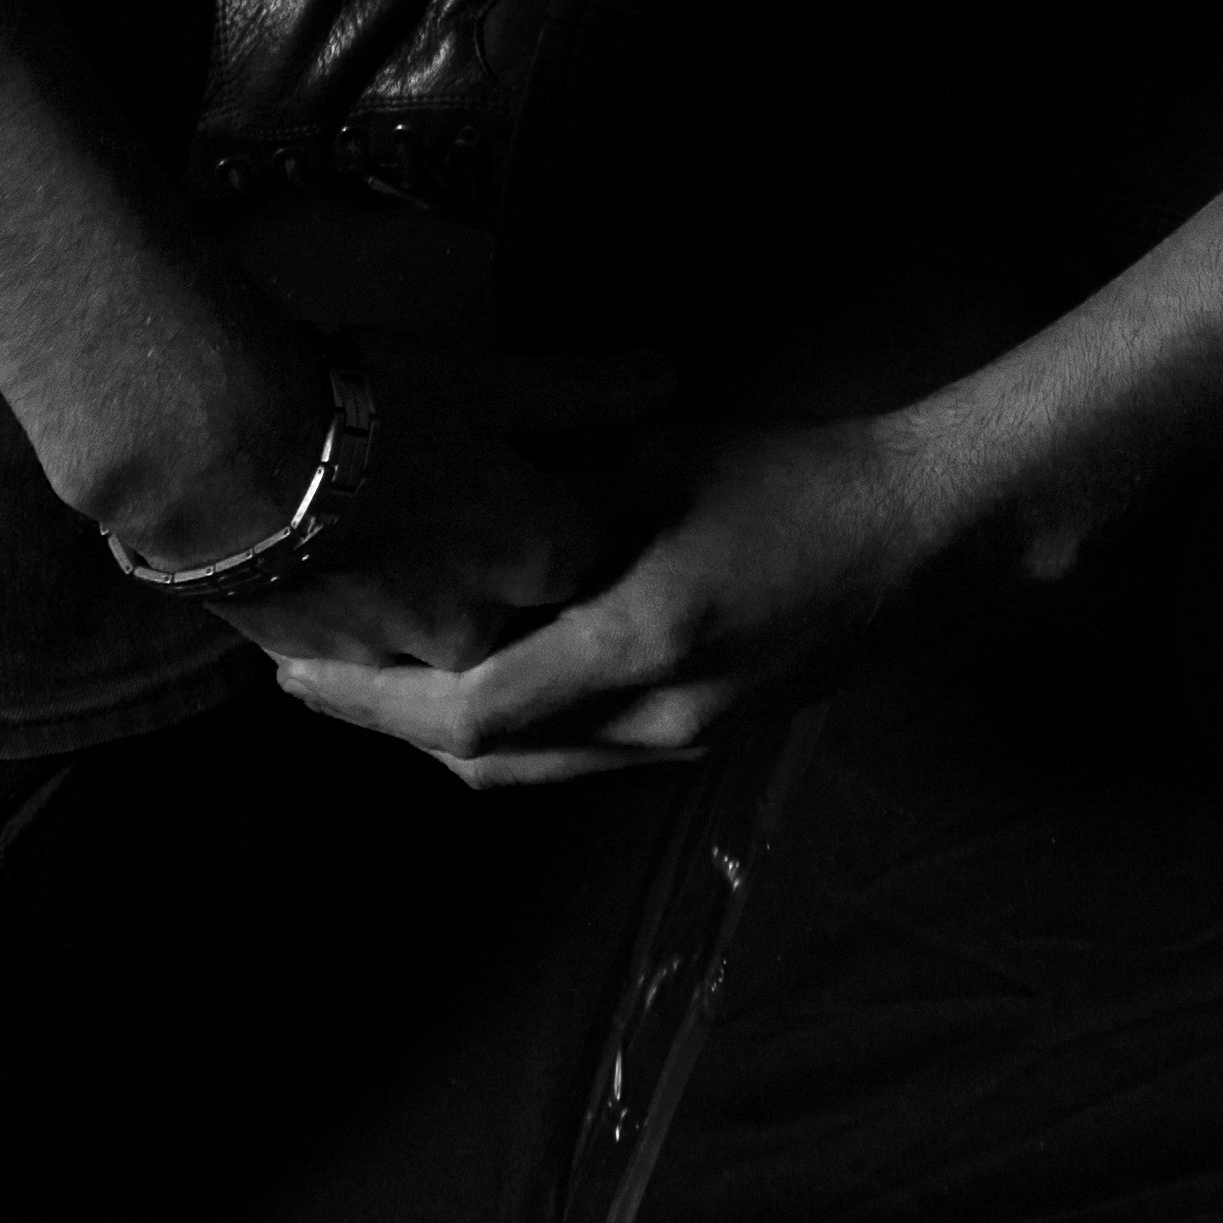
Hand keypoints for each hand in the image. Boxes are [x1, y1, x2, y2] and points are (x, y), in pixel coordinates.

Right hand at [208, 344, 674, 681]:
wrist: (232, 460)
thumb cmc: (377, 406)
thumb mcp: (492, 381)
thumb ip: (586, 393)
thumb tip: (668, 379)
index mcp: (545, 559)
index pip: (597, 554)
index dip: (579, 510)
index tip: (558, 477)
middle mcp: (489, 630)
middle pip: (524, 611)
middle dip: (510, 569)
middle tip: (470, 503)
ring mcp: (406, 660)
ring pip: (446, 645)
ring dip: (440, 606)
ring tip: (407, 539)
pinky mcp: (332, 666)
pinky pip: (372, 660)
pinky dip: (374, 623)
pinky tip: (353, 574)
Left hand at [265, 408, 947, 784]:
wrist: (925, 538)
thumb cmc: (799, 473)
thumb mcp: (664, 456)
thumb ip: (559, 495)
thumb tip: (456, 510)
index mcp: (640, 641)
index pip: (471, 711)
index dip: (371, 702)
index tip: (297, 670)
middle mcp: (654, 717)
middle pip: (485, 758)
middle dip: (388, 725)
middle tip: (308, 678)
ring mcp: (683, 740)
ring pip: (531, 765)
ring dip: (447, 732)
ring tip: (376, 678)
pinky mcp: (704, 735)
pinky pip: (580, 752)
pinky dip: (513, 727)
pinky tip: (480, 675)